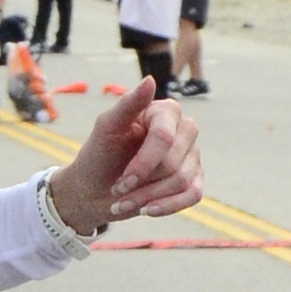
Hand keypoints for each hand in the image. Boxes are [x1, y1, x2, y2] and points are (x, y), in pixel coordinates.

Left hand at [50, 76, 202, 236]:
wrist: (95, 188)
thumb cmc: (99, 154)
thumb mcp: (106, 128)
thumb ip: (127, 104)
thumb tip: (150, 80)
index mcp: (164, 112)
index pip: (163, 138)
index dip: (143, 164)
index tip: (120, 182)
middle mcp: (184, 130)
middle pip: (174, 163)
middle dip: (143, 184)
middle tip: (118, 191)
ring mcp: (192, 154)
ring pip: (182, 182)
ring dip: (149, 199)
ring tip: (124, 203)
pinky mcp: (195, 178)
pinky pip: (194, 195)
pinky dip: (168, 207)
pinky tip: (147, 211)